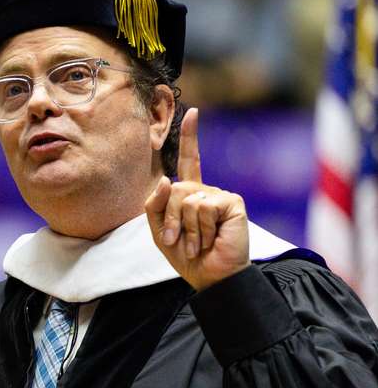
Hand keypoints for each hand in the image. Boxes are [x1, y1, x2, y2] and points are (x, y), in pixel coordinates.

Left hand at [144, 108, 249, 291]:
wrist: (208, 275)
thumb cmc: (184, 254)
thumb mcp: (159, 229)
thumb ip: (155, 203)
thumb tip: (167, 178)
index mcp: (190, 193)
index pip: (191, 160)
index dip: (191, 137)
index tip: (194, 112)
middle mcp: (206, 190)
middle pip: (174, 188)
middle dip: (170, 218)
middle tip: (178, 240)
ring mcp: (220, 195)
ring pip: (186, 198)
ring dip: (186, 227)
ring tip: (197, 242)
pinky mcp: (232, 203)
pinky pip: (202, 207)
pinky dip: (200, 228)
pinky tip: (210, 239)